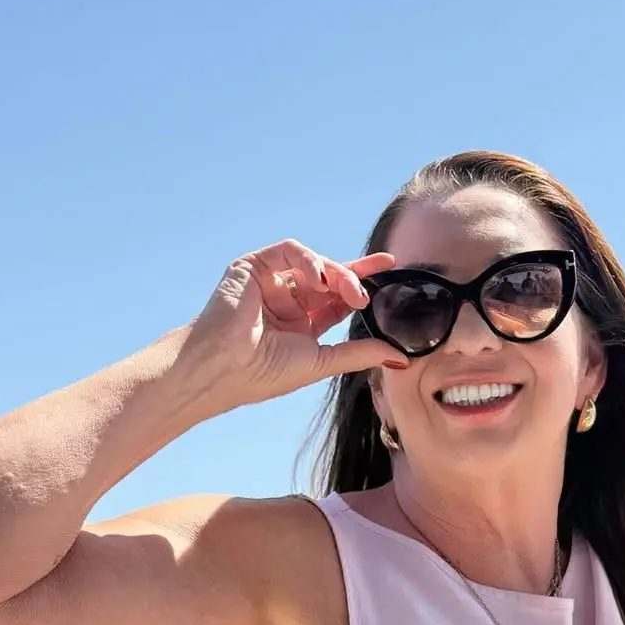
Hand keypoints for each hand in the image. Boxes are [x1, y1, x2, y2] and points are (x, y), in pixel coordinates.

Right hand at [176, 239, 407, 409]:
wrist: (224, 368)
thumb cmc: (264, 373)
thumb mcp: (322, 361)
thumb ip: (359, 353)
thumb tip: (400, 356)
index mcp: (302, 323)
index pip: (338, 298)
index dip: (362, 283)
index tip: (389, 267)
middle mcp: (288, 300)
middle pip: (330, 277)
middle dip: (353, 280)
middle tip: (366, 297)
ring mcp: (271, 281)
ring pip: (313, 263)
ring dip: (336, 273)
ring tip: (348, 292)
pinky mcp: (254, 266)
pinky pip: (289, 251)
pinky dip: (308, 260)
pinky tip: (318, 279)